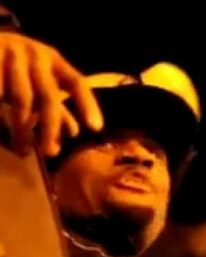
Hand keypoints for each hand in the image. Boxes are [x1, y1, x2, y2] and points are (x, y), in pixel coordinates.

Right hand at [0, 33, 103, 156]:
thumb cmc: (18, 68)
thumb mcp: (40, 82)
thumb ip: (57, 108)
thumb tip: (73, 134)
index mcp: (53, 60)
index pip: (76, 82)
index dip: (87, 104)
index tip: (96, 127)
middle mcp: (35, 55)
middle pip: (49, 96)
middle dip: (51, 127)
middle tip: (51, 153)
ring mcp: (11, 54)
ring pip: (22, 100)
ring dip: (24, 129)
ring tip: (24, 151)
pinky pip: (1, 93)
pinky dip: (4, 117)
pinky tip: (4, 129)